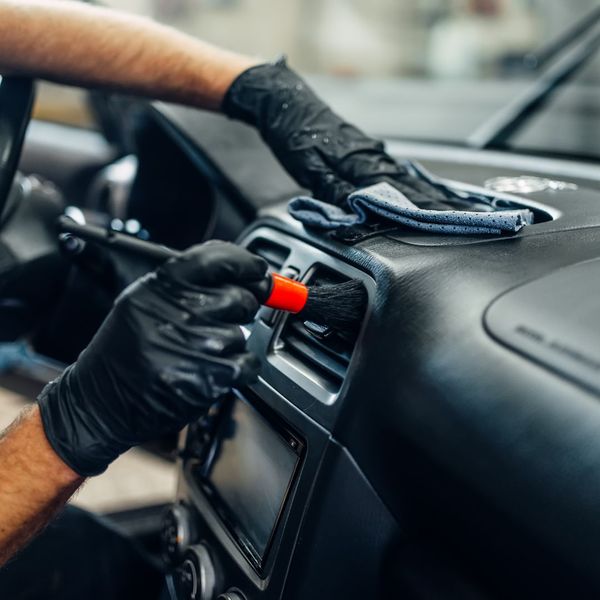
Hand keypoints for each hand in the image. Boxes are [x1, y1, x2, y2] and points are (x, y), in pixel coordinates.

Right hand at [38, 241, 267, 476]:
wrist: (100, 403)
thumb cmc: (125, 352)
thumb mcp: (143, 303)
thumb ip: (189, 285)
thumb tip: (242, 274)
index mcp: (160, 287)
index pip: (216, 259)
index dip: (244, 262)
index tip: (257, 268)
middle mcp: (179, 312)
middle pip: (240, 297)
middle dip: (238, 309)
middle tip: (215, 322)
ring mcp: (196, 345)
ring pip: (242, 333)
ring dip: (229, 345)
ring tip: (196, 354)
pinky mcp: (210, 377)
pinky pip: (249, 363)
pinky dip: (238, 369)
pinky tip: (211, 372)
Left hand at [222, 59, 452, 208]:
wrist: (285, 101)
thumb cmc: (294, 134)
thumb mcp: (308, 168)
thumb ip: (334, 190)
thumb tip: (356, 210)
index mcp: (360, 163)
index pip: (398, 192)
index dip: (421, 209)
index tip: (444, 221)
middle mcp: (371, 156)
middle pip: (408, 185)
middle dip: (433, 203)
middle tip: (459, 218)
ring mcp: (369, 150)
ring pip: (404, 176)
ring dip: (425, 193)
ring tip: (446, 206)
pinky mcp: (363, 148)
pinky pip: (393, 169)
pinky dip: (409, 180)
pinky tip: (416, 185)